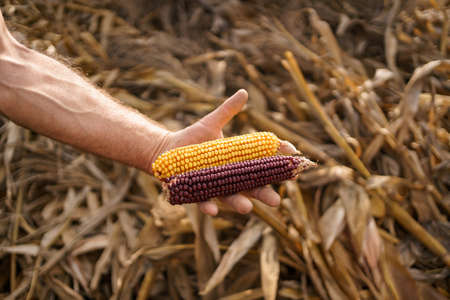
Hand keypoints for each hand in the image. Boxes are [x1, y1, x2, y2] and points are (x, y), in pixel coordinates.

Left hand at [155, 89, 298, 215]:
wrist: (167, 151)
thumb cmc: (192, 139)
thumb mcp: (211, 123)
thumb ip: (228, 111)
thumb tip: (244, 92)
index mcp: (238, 163)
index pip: (263, 165)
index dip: (277, 164)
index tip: (291, 158)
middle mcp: (230, 179)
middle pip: (251, 188)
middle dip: (264, 195)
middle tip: (277, 201)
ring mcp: (214, 187)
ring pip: (230, 199)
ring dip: (239, 204)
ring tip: (248, 208)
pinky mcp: (196, 193)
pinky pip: (203, 203)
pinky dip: (208, 207)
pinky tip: (213, 210)